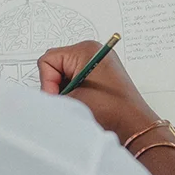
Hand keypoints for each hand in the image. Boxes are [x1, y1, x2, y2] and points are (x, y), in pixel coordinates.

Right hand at [39, 42, 159, 143]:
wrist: (133, 125)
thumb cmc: (111, 110)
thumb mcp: (72, 99)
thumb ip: (50, 93)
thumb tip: (40, 95)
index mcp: (85, 50)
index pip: (47, 60)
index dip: (47, 82)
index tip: (58, 97)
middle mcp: (92, 51)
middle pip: (55, 65)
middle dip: (56, 85)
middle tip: (69, 100)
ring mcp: (97, 62)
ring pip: (64, 74)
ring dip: (66, 90)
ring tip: (79, 102)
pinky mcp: (100, 73)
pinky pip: (76, 78)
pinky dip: (75, 91)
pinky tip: (85, 102)